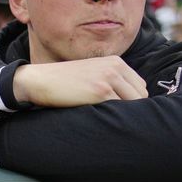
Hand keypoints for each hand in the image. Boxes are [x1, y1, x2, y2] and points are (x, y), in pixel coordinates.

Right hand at [13, 57, 147, 107]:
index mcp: (116, 62)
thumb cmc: (64, 82)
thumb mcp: (92, 73)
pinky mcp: (101, 92)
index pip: (140, 86)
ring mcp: (109, 79)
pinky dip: (114, 117)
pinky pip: (120, 109)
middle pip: (141, 95)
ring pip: (134, 103)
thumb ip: (112, 81)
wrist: (41, 80)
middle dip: (131, 108)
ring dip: (124, 114)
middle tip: (115, 118)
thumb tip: (130, 102)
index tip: (119, 110)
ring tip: (109, 119)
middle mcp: (115, 67)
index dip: (132, 101)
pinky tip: (102, 118)